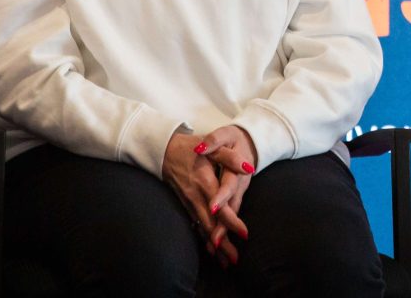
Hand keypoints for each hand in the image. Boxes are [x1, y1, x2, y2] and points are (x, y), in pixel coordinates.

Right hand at [195, 125, 257, 264]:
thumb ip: (229, 157)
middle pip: (211, 224)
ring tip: (225, 263)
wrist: (163, 150)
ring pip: (202, 227)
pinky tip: (211, 250)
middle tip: (234, 261)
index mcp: (204, 182)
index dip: (231, 221)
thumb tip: (248, 167)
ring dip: (213, 246)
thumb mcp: (211, 146)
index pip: (220, 207)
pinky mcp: (185, 204)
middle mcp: (195, 196)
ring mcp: (189, 201)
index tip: (244, 234)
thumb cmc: (190, 147)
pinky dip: (204, 238)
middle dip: (222, 244)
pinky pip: (196, 224)